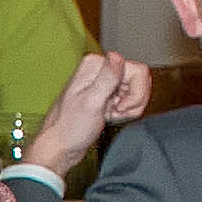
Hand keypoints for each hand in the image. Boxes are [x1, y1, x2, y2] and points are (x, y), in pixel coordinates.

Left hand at [14, 52, 151, 182]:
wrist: (61, 146)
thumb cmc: (69, 128)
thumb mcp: (91, 102)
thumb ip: (107, 77)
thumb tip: (116, 55)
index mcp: (95, 65)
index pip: (137, 70)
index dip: (135, 92)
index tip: (119, 106)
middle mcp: (100, 70)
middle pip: (139, 81)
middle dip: (132, 101)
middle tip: (115, 112)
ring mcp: (105, 83)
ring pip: (137, 92)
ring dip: (129, 109)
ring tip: (109, 116)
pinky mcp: (108, 95)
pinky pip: (130, 101)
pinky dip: (125, 113)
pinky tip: (109, 117)